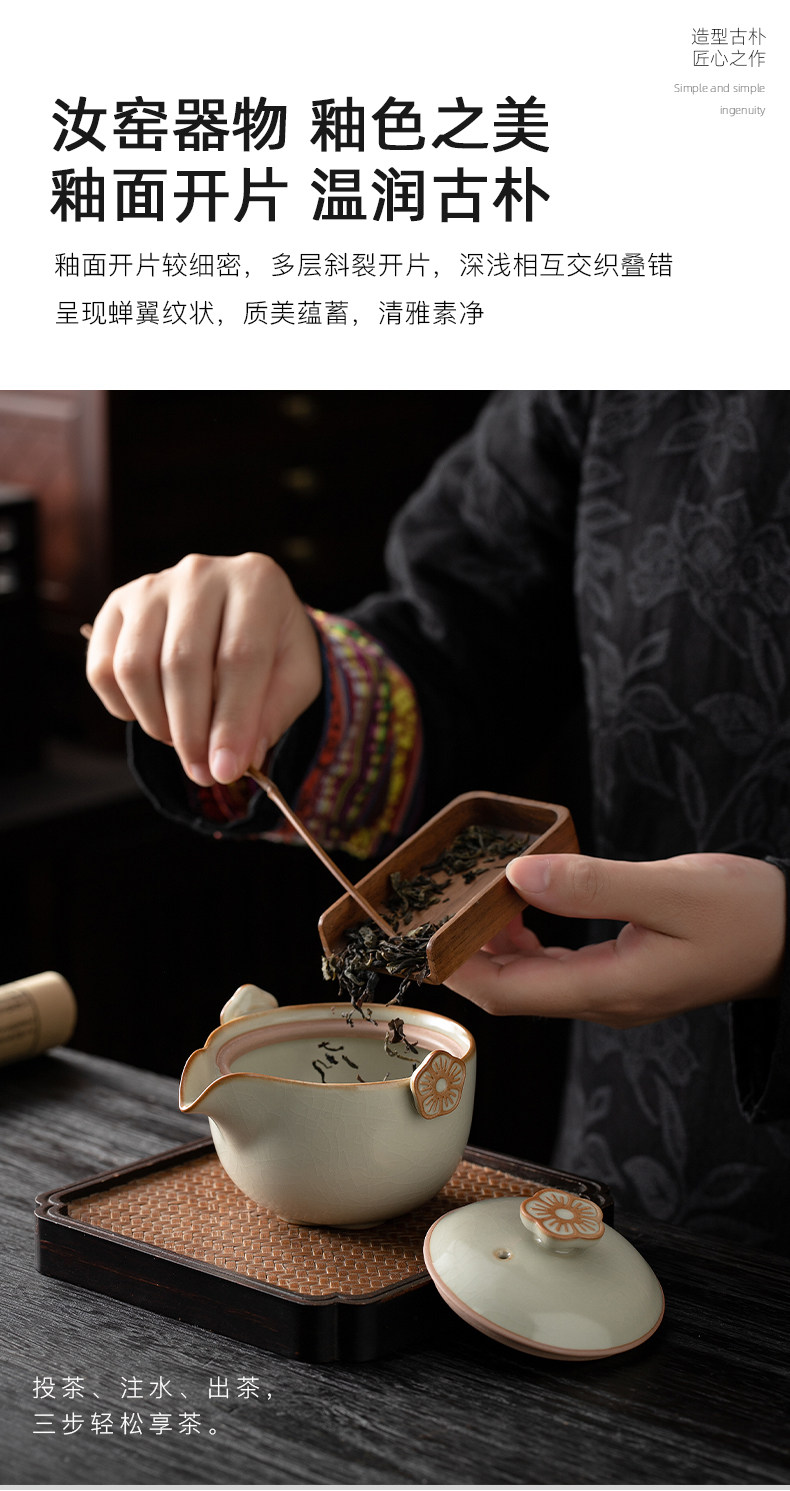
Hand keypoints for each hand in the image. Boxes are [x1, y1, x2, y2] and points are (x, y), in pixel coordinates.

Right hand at [85, 553, 321, 785]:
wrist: (242, 613)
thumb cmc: (273, 646)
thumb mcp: (295, 678)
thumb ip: (270, 716)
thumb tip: (234, 762)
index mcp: (256, 580)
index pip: (239, 657)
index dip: (231, 721)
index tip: (226, 770)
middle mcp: (201, 572)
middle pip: (182, 663)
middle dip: (191, 732)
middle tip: (202, 772)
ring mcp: (153, 585)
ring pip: (135, 667)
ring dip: (156, 721)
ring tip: (182, 741)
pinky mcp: (117, 604)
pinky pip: (103, 668)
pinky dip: (122, 707)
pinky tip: (153, 715)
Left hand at [445, 851, 785, 1027]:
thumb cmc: (746, 913)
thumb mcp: (670, 889)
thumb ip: (593, 885)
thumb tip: (520, 877)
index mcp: (612, 989)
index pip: (508, 993)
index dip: (456, 966)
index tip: (421, 930)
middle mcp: (605, 1002)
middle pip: (511, 991)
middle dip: (465, 954)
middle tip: (437, 905)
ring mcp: (614, 994)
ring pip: (531, 981)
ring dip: (494, 945)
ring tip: (475, 898)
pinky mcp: (623, 977)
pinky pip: (556, 968)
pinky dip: (527, 940)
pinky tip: (523, 906)